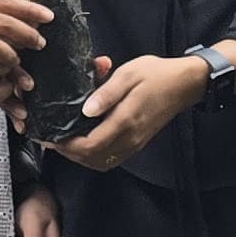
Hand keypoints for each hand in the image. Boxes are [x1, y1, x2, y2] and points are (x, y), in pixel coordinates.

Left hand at [57, 53, 210, 169]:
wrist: (185, 84)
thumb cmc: (155, 74)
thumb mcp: (128, 74)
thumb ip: (106, 93)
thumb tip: (85, 110)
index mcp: (125, 121)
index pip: (89, 145)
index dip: (66, 146)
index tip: (50, 135)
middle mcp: (129, 138)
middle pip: (91, 158)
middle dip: (68, 152)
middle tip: (51, 138)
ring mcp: (134, 143)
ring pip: (100, 162)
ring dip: (80, 156)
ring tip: (65, 140)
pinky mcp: (137, 143)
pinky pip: (110, 159)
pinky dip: (93, 156)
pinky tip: (84, 142)